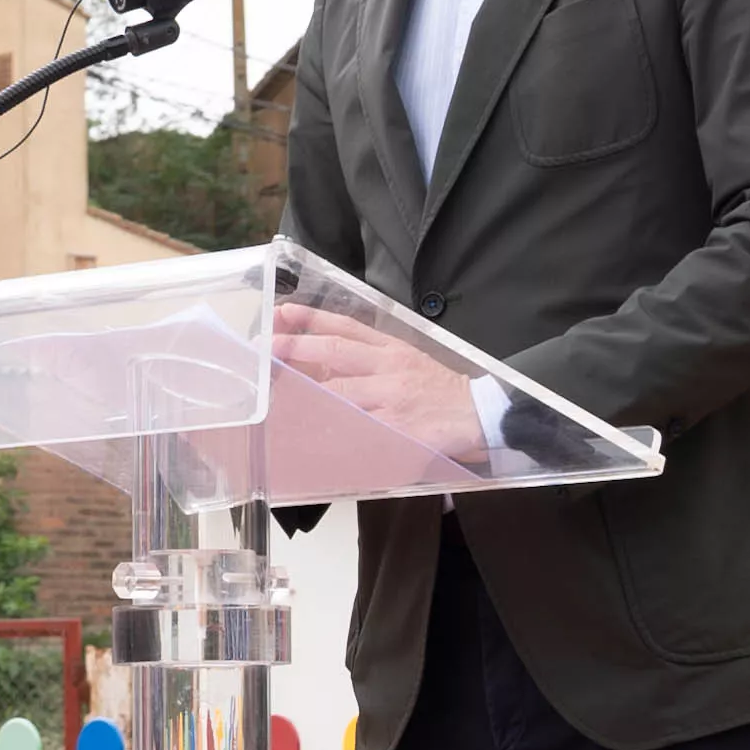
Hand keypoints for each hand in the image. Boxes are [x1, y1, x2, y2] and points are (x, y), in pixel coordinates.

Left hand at [270, 302, 489, 465]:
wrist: (480, 414)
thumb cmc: (441, 391)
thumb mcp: (409, 362)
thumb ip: (372, 360)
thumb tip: (326, 361)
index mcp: (392, 349)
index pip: (346, 327)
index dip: (312, 318)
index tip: (282, 313)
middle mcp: (389, 367)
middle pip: (336, 351)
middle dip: (298, 347)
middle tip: (269, 348)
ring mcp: (392, 397)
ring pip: (340, 392)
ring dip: (306, 395)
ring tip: (276, 398)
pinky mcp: (396, 428)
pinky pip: (356, 429)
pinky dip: (332, 432)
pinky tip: (308, 437)